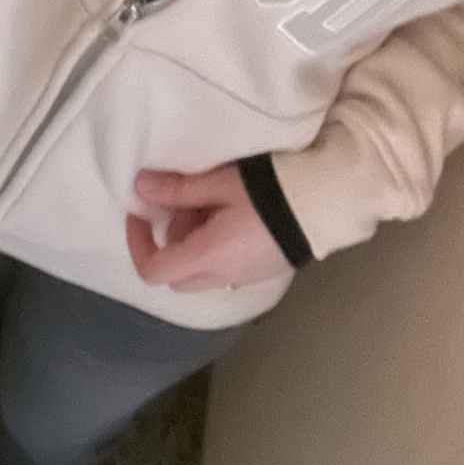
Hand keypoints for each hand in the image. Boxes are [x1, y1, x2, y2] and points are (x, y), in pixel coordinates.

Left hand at [126, 165, 293, 291]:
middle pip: (176, 276)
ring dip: (194, 245)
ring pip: (201, 274)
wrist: (326, 205)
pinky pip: (225, 270)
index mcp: (207, 258)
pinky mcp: (263, 273)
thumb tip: (140, 188)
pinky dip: (217, 249)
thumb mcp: (220, 184)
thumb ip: (178, 189)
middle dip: (170, 242)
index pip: (153, 270)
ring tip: (215, 205)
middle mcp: (222, 278)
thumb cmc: (270, 193)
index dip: (137, 243)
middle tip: (186, 206)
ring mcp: (244, 279)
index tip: (141, 214)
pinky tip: (235, 218)